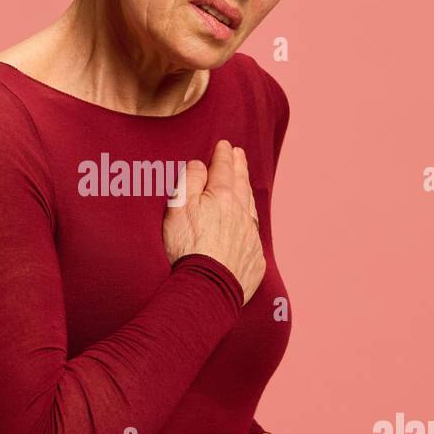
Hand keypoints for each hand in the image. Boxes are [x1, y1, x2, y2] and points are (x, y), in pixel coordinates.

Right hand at [162, 141, 264, 304]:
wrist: (206, 288)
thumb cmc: (187, 249)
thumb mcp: (179, 208)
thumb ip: (190, 182)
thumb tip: (200, 165)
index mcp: (223, 197)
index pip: (224, 169)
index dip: (223, 155)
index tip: (224, 145)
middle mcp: (242, 214)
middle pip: (242, 185)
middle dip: (239, 167)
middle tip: (239, 154)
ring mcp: (250, 237)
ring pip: (250, 207)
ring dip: (247, 191)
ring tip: (244, 182)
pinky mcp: (254, 259)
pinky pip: (254, 233)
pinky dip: (250, 221)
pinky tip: (247, 221)